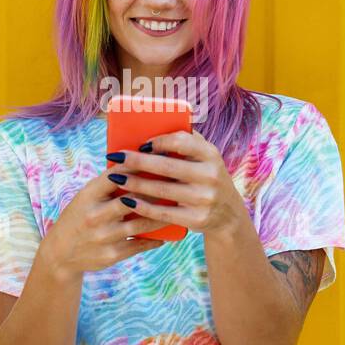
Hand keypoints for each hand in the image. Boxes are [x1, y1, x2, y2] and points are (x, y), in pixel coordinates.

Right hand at [38, 170, 164, 276]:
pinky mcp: (112, 254)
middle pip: (132, 198)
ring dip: (161, 215)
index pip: (115, 175)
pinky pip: (140, 244)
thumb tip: (137, 164)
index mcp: (88, 196)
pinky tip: (167, 233)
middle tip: (176, 182)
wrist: (60, 254)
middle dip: (156, 190)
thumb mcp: (85, 198)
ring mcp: (104, 236)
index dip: (137, 166)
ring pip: (141, 223)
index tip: (156, 159)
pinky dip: (155, 239)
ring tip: (178, 207)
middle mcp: (95, 215)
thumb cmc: (79, 218)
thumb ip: (107, 186)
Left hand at [105, 129, 248, 235]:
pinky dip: (143, 207)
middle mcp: (211, 175)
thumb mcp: (206, 158)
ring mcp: (205, 199)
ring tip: (115, 179)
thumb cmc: (207, 178)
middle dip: (137, 162)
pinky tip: (127, 201)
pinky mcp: (197, 219)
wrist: (229, 215)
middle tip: (115, 158)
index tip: (140, 144)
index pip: (182, 142)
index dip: (159, 141)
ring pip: (162, 190)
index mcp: (211, 154)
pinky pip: (164, 213)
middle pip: (167, 167)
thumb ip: (187, 142)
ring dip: (134, 184)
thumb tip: (153, 124)